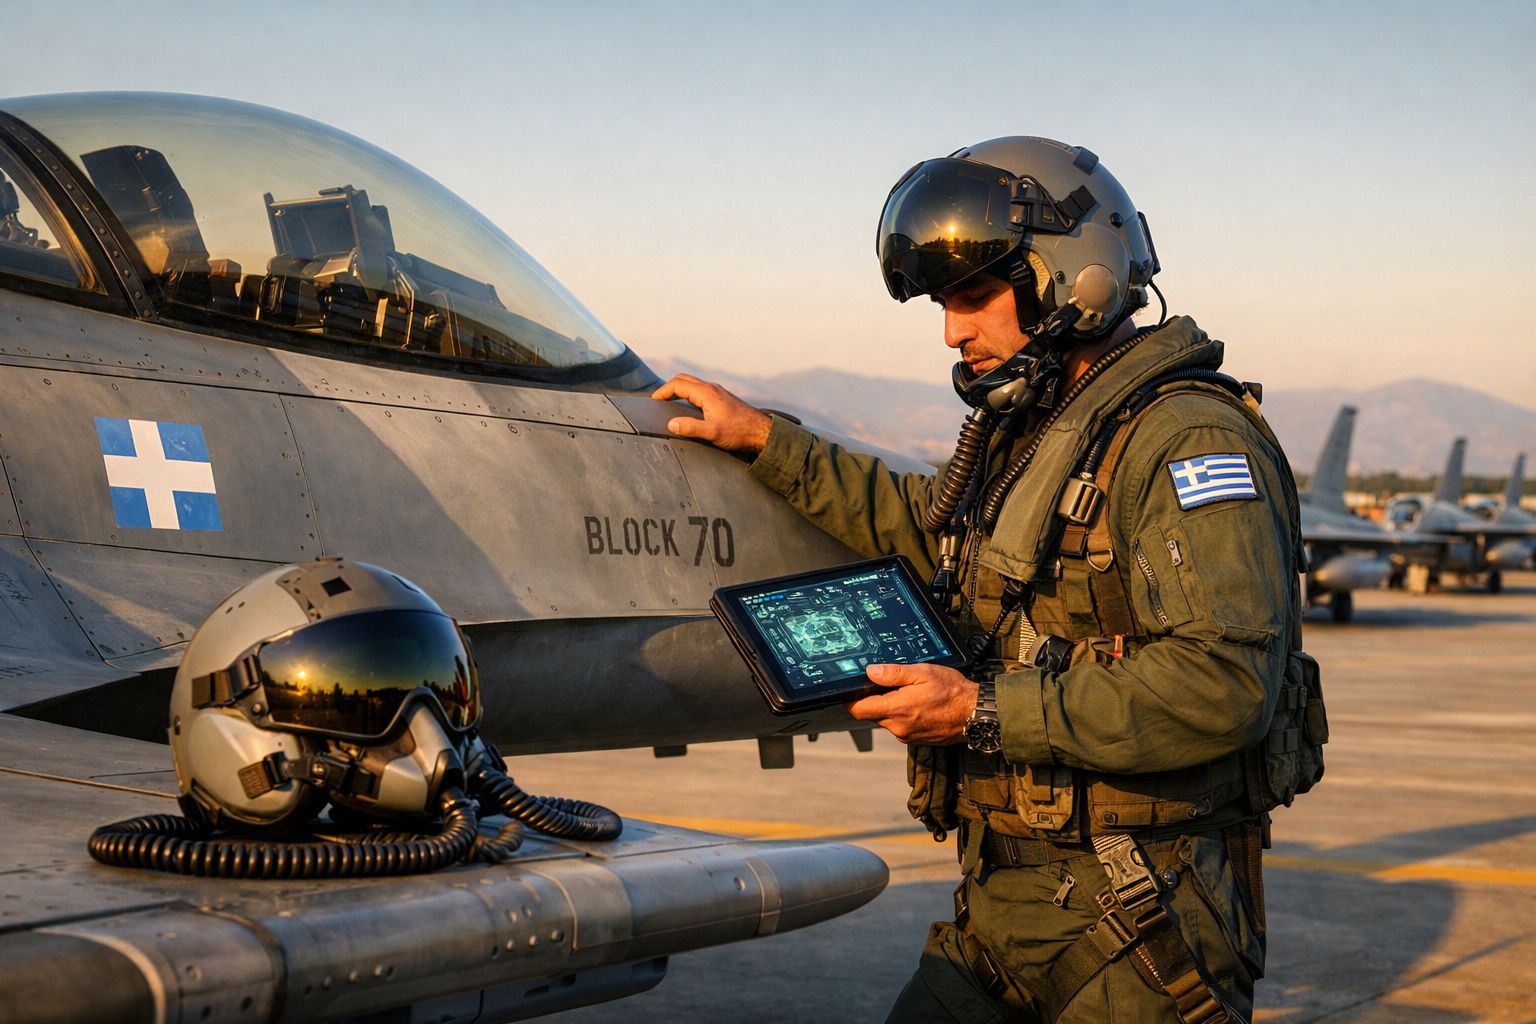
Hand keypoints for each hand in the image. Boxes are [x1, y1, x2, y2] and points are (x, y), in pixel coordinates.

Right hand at [652, 374, 772, 454]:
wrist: (760, 431)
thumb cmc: (738, 432)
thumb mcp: (712, 433)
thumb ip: (691, 428)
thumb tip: (671, 424)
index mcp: (706, 393)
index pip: (677, 385)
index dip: (662, 391)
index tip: (654, 401)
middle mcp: (711, 388)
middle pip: (684, 379)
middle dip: (668, 387)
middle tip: (659, 399)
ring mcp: (718, 391)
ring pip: (693, 383)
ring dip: (679, 389)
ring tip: (670, 401)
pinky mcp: (722, 397)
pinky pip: (701, 389)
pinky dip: (689, 392)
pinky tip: (689, 405)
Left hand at [846, 663, 978, 744]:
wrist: (975, 714)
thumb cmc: (952, 692)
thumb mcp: (923, 673)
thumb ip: (893, 673)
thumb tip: (871, 672)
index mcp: (897, 709)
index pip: (859, 710)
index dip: (851, 699)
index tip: (852, 690)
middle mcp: (898, 728)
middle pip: (871, 715)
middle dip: (873, 700)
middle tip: (886, 685)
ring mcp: (907, 736)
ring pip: (886, 721)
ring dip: (889, 708)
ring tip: (907, 693)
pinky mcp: (915, 740)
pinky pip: (899, 727)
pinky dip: (902, 716)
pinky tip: (916, 705)